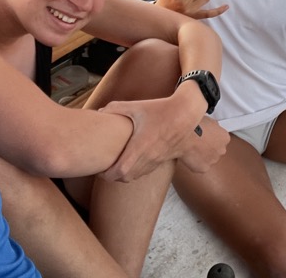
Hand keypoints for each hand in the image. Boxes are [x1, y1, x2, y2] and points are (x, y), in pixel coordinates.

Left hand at [98, 95, 220, 180]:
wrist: (186, 113)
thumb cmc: (161, 109)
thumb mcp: (137, 106)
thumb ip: (116, 108)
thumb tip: (99, 110)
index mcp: (139, 147)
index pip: (119, 172)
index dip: (106, 174)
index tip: (100, 168)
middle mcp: (148, 157)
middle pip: (126, 178)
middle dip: (114, 176)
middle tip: (106, 167)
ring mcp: (157, 159)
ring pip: (137, 176)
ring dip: (126, 174)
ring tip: (118, 164)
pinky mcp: (164, 158)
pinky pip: (147, 171)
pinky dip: (138, 170)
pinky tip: (135, 159)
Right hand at [178, 117, 230, 173]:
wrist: (183, 134)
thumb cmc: (194, 125)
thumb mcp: (208, 119)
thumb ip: (214, 126)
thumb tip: (212, 127)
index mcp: (225, 138)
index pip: (221, 140)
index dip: (212, 138)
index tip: (205, 137)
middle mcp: (221, 150)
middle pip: (216, 150)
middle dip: (208, 148)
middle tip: (198, 143)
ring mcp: (213, 160)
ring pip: (208, 159)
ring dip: (202, 156)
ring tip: (192, 149)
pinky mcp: (204, 168)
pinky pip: (199, 166)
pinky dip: (195, 163)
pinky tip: (189, 156)